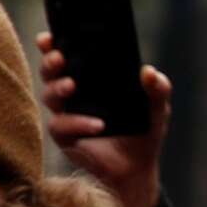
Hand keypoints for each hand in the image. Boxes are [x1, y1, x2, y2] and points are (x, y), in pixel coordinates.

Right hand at [37, 31, 168, 206]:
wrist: (138, 169)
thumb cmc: (144, 132)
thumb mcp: (156, 108)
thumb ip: (157, 89)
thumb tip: (149, 72)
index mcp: (90, 81)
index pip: (67, 57)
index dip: (52, 45)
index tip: (49, 36)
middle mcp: (73, 95)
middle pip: (50, 72)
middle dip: (50, 62)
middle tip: (60, 58)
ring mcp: (66, 115)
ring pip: (49, 96)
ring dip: (58, 88)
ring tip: (72, 86)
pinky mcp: (66, 138)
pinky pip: (62, 127)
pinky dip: (78, 123)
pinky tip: (96, 124)